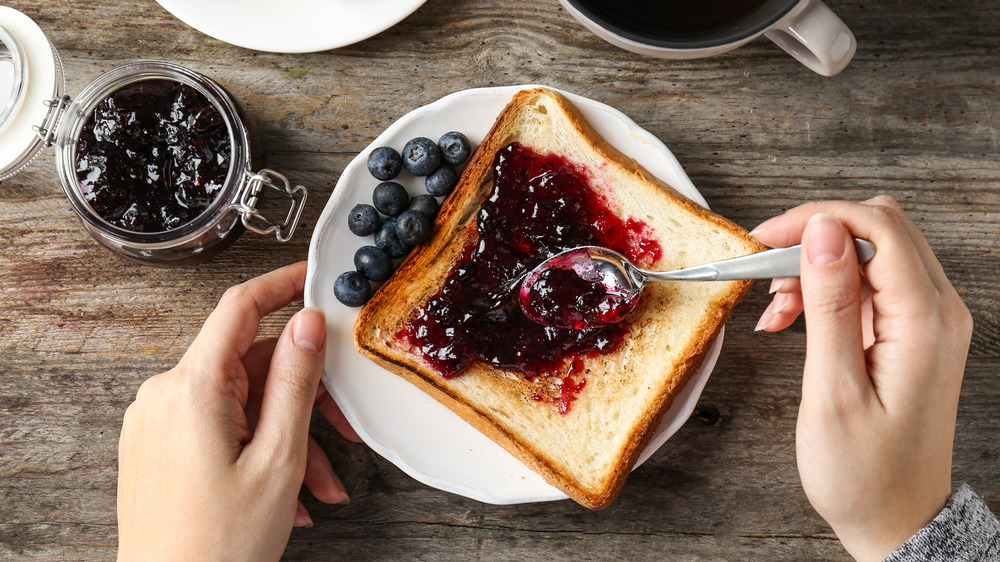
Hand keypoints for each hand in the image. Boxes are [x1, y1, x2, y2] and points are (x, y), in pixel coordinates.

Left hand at [117, 261, 361, 560]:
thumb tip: (308, 324)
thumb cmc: (218, 546)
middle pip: (250, 366)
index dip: (281, 284)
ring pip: (240, 405)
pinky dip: (257, 450)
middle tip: (343, 432)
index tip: (312, 277)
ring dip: (287, 438)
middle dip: (303, 399)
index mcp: (193, 388)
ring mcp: (156, 424)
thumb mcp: (279, 457)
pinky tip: (286, 495)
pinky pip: (218, 429)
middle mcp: (165, 396)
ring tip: (318, 487)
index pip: (240, 308)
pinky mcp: (156, 449)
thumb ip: (296, 382)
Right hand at [751, 197, 972, 560]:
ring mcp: (928, 320)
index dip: (816, 219)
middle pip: (878, 228)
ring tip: (778, 308)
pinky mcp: (911, 331)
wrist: (896, 518)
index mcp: (925, 322)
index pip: (878, 227)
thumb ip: (831, 305)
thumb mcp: (834, 390)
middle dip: (814, 238)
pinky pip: (869, 284)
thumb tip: (823, 232)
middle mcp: (938, 311)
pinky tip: (795, 318)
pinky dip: (826, 289)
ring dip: (816, 265)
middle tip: (765, 274)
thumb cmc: (864, 472)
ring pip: (870, 252)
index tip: (764, 239)